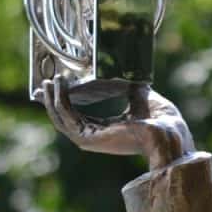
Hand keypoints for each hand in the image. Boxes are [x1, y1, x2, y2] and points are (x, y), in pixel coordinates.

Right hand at [40, 79, 195, 170]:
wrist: (167, 129)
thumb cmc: (160, 117)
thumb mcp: (138, 96)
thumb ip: (126, 87)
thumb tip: (120, 72)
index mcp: (105, 130)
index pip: (77, 116)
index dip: (63, 102)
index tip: (54, 88)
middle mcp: (95, 137)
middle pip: (63, 118)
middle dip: (51, 100)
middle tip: (44, 82)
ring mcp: (90, 139)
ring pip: (61, 118)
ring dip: (53, 98)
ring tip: (49, 81)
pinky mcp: (88, 137)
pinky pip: (66, 116)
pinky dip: (60, 100)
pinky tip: (59, 86)